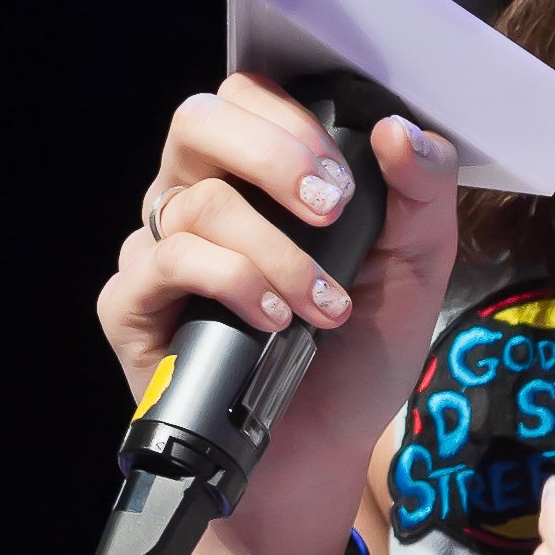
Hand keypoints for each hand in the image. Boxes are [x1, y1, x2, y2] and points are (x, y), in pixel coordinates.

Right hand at [98, 74, 457, 554]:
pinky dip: (230, 283)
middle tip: (331, 207)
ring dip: (276, 253)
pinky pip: (165, 262)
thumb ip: (423, 194)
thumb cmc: (356, 356)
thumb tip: (402, 130)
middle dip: (274, 155)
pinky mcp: (131, 305)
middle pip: (200, 120)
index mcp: (256, 175)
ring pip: (198, 202)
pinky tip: (271, 322)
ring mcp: (158, 249)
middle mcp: (197, 199)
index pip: (250, 96)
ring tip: (323, 309)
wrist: (318, 457)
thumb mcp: (415, 269)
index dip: (294, 118)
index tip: (349, 175)